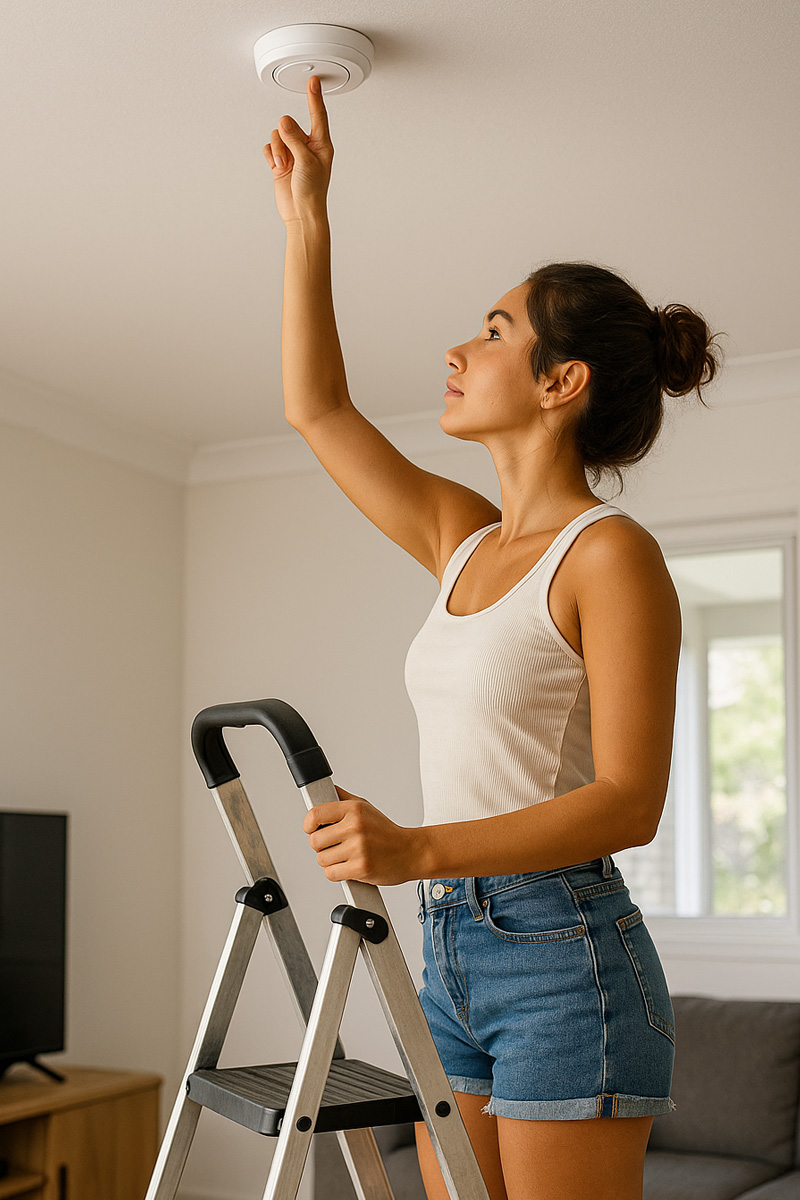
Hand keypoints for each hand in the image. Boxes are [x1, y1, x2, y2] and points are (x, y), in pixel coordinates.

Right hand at [263, 74, 333, 225]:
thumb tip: (284, 122)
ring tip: (284, 166)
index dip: (314, 97)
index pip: (318, 114)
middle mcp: (306, 145)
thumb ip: (295, 140)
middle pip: (288, 124)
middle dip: (285, 138)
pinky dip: (271, 156)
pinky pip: (269, 147)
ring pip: (277, 135)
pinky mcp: (280, 161)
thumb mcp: (307, 162)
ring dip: (278, 150)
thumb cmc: (312, 192)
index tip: (314, 81)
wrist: (301, 213)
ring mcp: (292, 153)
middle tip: (289, 156)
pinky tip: (277, 167)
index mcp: (321, 144)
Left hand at [302, 785, 419, 884]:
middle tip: (334, 846)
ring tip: (344, 857)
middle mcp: (355, 827)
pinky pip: (331, 874)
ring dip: (329, 862)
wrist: (411, 852)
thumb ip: (343, 799)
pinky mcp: (361, 868)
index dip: (308, 825)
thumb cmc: (387, 832)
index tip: (311, 829)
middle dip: (321, 846)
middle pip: (315, 841)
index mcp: (354, 810)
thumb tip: (325, 791)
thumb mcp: (366, 808)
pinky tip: (348, 867)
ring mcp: (358, 848)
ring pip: (321, 859)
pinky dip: (337, 874)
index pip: (315, 814)